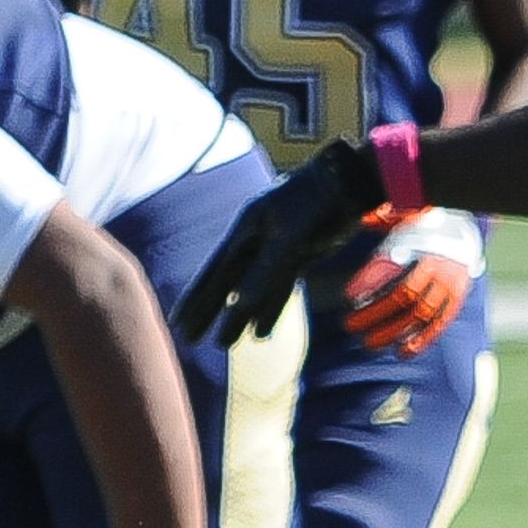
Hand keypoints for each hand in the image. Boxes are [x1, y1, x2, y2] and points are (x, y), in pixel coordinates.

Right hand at [175, 135, 383, 343]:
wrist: (350, 182)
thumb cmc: (316, 202)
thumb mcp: (290, 237)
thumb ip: (266, 271)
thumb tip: (240, 304)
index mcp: (246, 232)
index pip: (214, 272)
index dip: (196, 298)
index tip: (178, 322)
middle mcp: (257, 241)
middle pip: (227, 284)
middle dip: (208, 312)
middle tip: (189, 339)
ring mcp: (279, 249)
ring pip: (253, 290)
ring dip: (239, 317)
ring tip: (224, 344)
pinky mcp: (301, 255)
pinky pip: (279, 287)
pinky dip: (270, 308)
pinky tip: (261, 331)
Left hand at [338, 207, 481, 355]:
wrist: (465, 231)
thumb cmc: (427, 227)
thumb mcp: (407, 216)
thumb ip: (385, 218)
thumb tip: (366, 220)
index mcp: (420, 245)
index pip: (390, 267)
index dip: (368, 282)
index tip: (348, 296)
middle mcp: (435, 267)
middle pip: (402, 295)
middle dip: (374, 313)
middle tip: (351, 325)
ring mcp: (448, 285)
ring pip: (420, 314)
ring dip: (394, 331)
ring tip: (370, 343)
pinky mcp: (456, 299)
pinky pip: (440, 323)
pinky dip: (422, 340)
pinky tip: (403, 351)